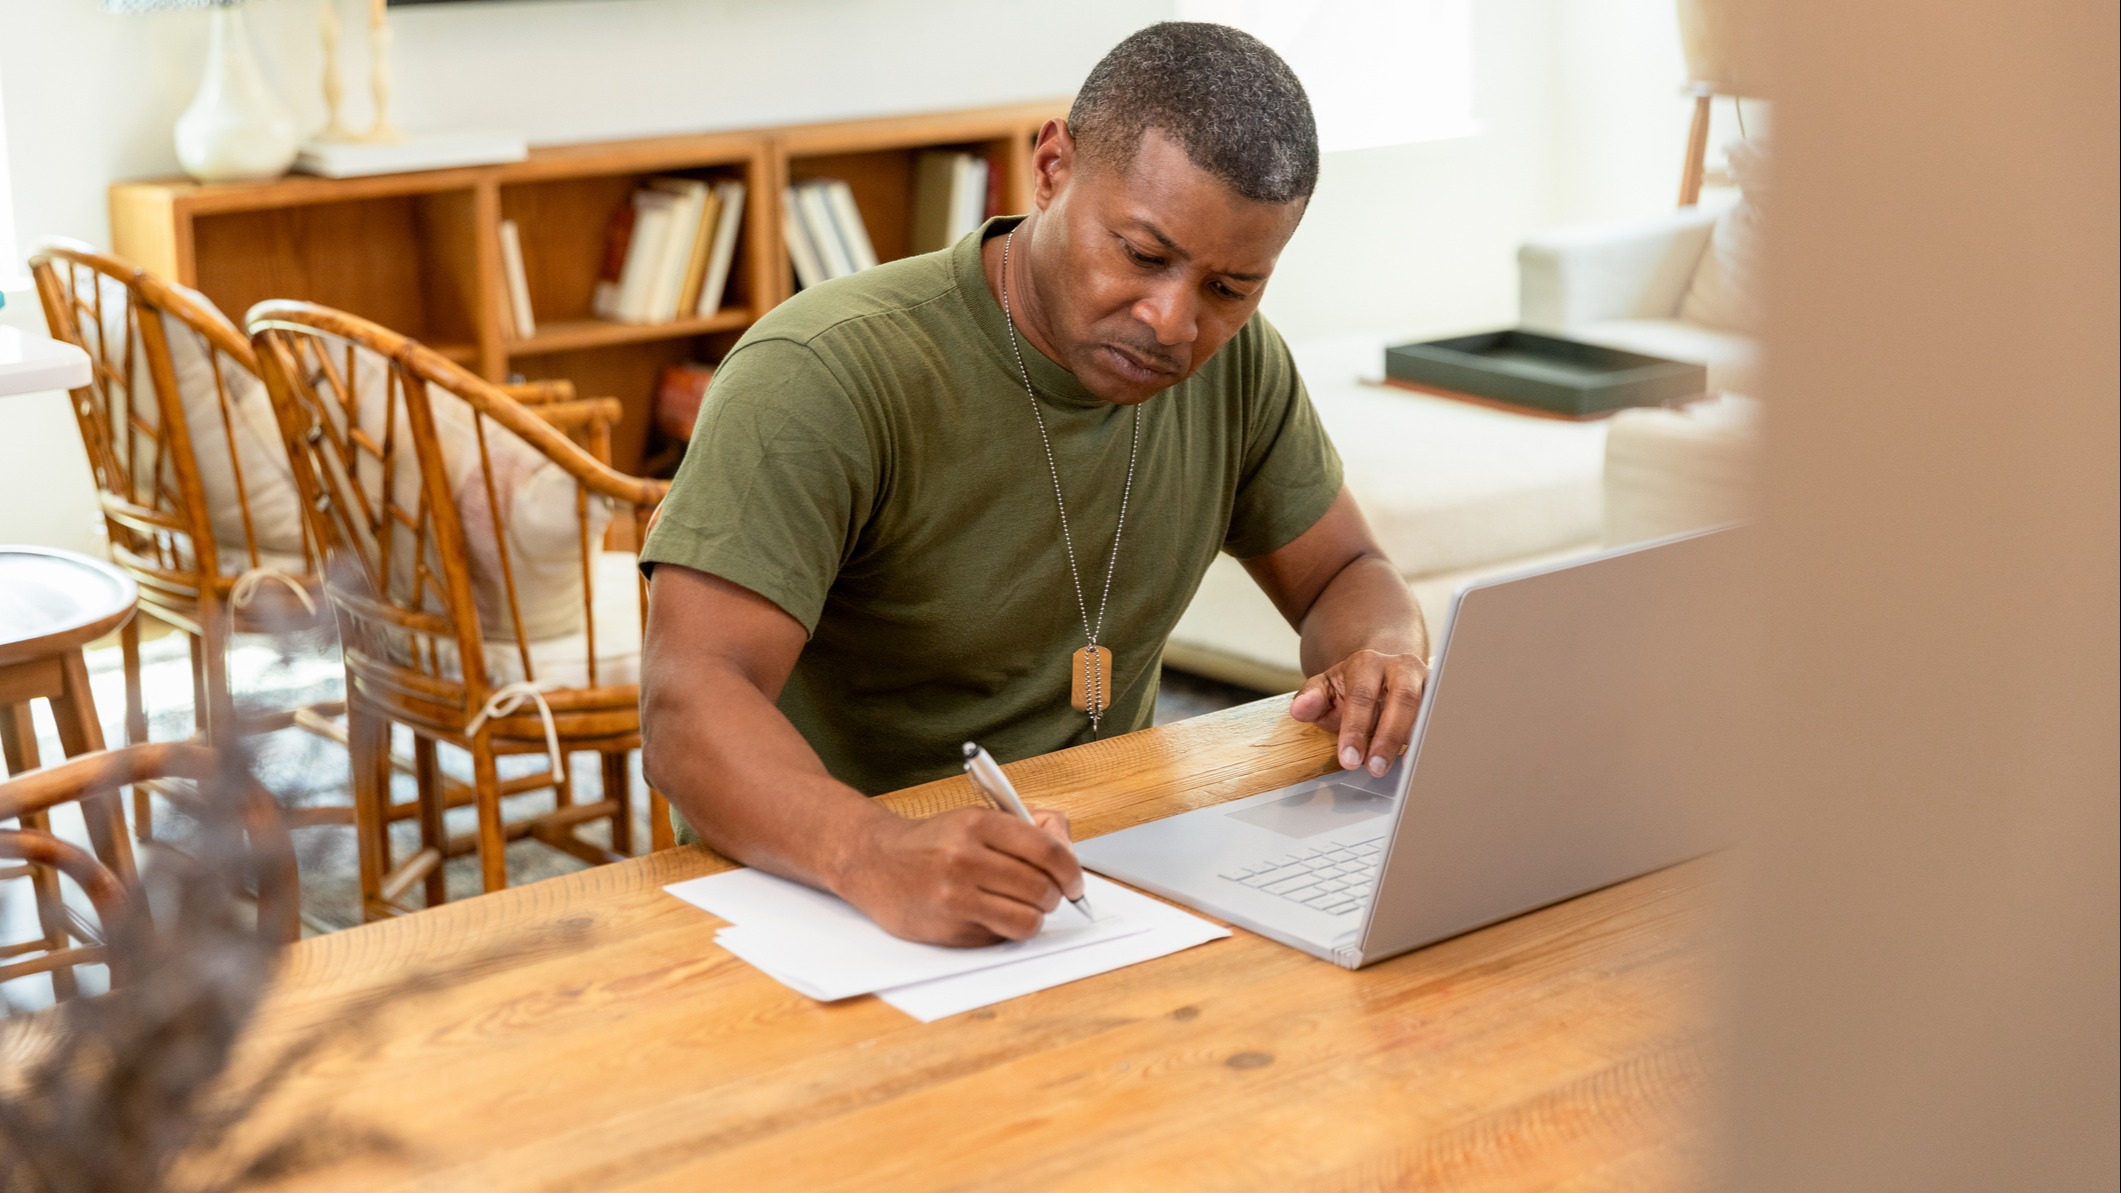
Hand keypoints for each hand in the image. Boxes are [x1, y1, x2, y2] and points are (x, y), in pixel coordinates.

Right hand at [834, 806, 1082, 946]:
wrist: (874, 862)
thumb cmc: (933, 842)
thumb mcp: (977, 818)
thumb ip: (1028, 827)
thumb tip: (1069, 852)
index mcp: (977, 823)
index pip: (1046, 850)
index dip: (1071, 870)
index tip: (1074, 881)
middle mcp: (964, 857)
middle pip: (1041, 888)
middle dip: (1054, 897)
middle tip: (1048, 896)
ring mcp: (954, 895)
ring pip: (1027, 920)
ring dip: (1034, 918)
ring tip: (1023, 909)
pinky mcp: (948, 927)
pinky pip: (1001, 937)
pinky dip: (1006, 930)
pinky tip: (991, 916)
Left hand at [1289, 648, 1429, 777]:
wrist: (1381, 673)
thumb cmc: (1351, 687)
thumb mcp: (1324, 689)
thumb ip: (1311, 699)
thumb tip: (1299, 709)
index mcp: (1368, 663)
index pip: (1362, 696)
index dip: (1355, 729)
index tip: (1348, 760)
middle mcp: (1402, 667)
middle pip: (1402, 700)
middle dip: (1389, 738)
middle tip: (1374, 768)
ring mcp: (1425, 681)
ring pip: (1428, 709)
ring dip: (1415, 741)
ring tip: (1401, 770)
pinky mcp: (1439, 697)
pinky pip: (1439, 720)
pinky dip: (1431, 742)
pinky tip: (1421, 763)